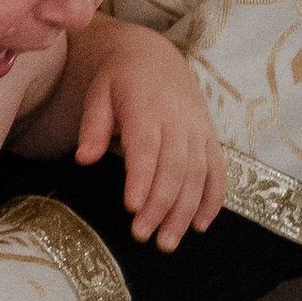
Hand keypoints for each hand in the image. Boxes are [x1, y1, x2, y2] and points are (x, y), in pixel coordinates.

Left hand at [73, 27, 225, 250]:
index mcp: (147, 107)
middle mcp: (178, 120)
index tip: (132, 208)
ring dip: (185, 212)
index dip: (142, 179)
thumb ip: (93, 126)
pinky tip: (199, 225)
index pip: (147, 148)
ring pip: (198, 175)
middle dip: (161, 206)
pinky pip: (218, 171)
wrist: (155, 57)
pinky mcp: (210, 137)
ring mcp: (198, 129)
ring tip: (167, 242)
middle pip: (175, 168)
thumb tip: (84, 158)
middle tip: (143, 236)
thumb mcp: (98, 93)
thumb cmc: (120, 80)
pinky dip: (213, 199)